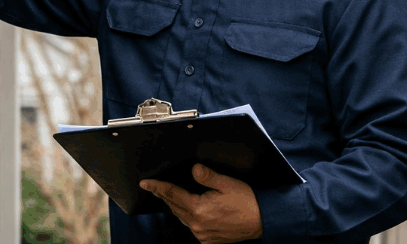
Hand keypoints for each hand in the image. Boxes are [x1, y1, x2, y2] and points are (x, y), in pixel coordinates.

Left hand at [140, 164, 263, 242]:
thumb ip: (207, 176)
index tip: (145, 183)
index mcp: (199, 209)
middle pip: (173, 207)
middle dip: (163, 195)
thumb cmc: (246, 201)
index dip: (157, 187)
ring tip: (167, 195)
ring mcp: (202, 234)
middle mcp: (197, 224)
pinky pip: (190, 226)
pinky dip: (185, 216)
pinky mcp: (207, 240)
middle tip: (153, 186)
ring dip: (174, 206)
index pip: (172, 194)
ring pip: (181, 217)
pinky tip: (186, 209)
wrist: (262, 221)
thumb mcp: (226, 183)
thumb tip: (193, 169)